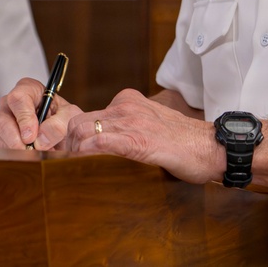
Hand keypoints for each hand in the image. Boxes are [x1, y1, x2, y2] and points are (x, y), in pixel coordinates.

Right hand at [0, 77, 82, 149]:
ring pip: (2, 138)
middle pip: (4, 121)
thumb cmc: (64, 118)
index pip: (18, 99)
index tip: (31, 135)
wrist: (65, 133)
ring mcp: (5, 122)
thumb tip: (40, 139)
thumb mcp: (69, 115)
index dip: (24, 118)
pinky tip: (33, 157)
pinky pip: (3, 150)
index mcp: (27, 90)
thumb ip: (59, 123)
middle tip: (32, 151)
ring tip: (39, 154)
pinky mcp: (3, 139)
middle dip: (17, 140)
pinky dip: (18, 157)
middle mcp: (12, 105)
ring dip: (20, 151)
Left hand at [64, 88, 221, 183]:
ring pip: (84, 130)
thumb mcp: (149, 123)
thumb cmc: (182, 141)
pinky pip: (99, 143)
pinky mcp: (137, 141)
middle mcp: (126, 107)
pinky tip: (79, 165)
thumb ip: (128, 126)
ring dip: (69, 150)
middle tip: (58, 161)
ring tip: (64, 166)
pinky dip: (84, 154)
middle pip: (78, 121)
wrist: (209, 146)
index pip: (87, 114)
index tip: (63, 149)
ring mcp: (131, 122)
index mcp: (128, 101)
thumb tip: (104, 142)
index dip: (71, 134)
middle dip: (64, 142)